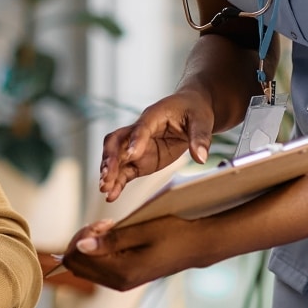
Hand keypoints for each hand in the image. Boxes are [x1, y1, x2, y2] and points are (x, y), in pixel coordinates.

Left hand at [59, 214, 204, 291]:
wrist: (196, 246)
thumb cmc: (173, 233)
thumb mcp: (142, 230)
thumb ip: (110, 240)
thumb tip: (80, 247)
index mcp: (122, 272)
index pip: (78, 257)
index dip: (83, 235)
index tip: (104, 224)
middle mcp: (118, 283)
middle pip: (76, 264)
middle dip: (83, 240)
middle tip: (106, 225)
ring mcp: (121, 283)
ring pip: (84, 267)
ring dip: (91, 245)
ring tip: (111, 230)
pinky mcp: (124, 280)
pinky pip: (97, 268)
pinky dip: (99, 252)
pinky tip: (115, 239)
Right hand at [99, 90, 216, 200]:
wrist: (190, 111)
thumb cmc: (194, 111)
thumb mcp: (202, 121)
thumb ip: (200, 138)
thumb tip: (201, 158)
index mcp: (153, 116)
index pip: (141, 128)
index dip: (136, 140)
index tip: (132, 155)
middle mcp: (139, 131)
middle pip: (116, 142)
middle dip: (110, 159)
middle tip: (107, 175)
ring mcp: (137, 147)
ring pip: (116, 158)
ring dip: (109, 173)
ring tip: (105, 189)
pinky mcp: (139, 161)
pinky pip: (124, 172)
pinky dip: (117, 183)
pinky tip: (112, 196)